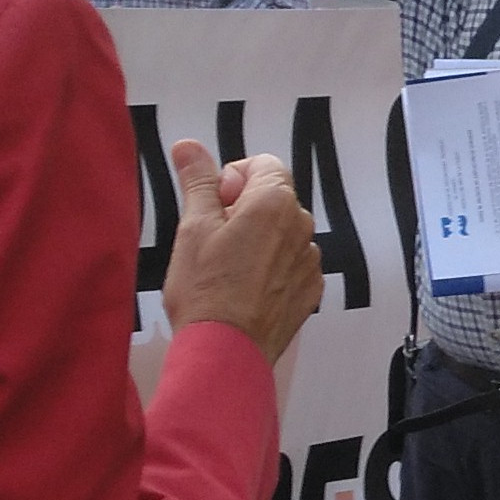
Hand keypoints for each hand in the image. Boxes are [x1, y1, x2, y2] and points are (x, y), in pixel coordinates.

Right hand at [159, 143, 325, 357]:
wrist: (226, 352)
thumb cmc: (206, 292)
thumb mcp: (193, 226)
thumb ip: (197, 180)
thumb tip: (189, 148)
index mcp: (275, 202)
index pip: (262, 163)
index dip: (232, 178)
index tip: (214, 203)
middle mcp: (302, 227)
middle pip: (273, 197)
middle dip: (243, 208)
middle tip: (213, 237)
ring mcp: (309, 261)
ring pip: (282, 232)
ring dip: (258, 239)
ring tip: (226, 267)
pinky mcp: (309, 290)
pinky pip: (291, 264)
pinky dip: (271, 268)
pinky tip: (243, 288)